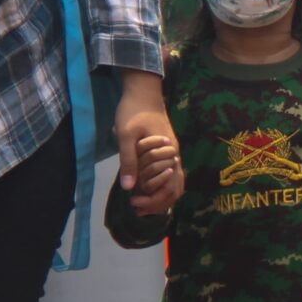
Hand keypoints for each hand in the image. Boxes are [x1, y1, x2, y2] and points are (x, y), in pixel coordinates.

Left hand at [112, 72, 183, 214]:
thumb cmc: (133, 111)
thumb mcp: (126, 135)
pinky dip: (161, 187)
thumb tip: (129, 188)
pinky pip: (170, 176)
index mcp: (169, 153)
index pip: (169, 187)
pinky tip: (147, 191)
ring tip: (141, 205)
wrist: (143, 92)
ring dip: (160, 197)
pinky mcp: (167, 152)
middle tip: (137, 209)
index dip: (153, 200)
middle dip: (157, 203)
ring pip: (175, 184)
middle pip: (175, 189)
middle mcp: (175, 156)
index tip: (134, 203)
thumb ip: (128, 161)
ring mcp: (173, 154)